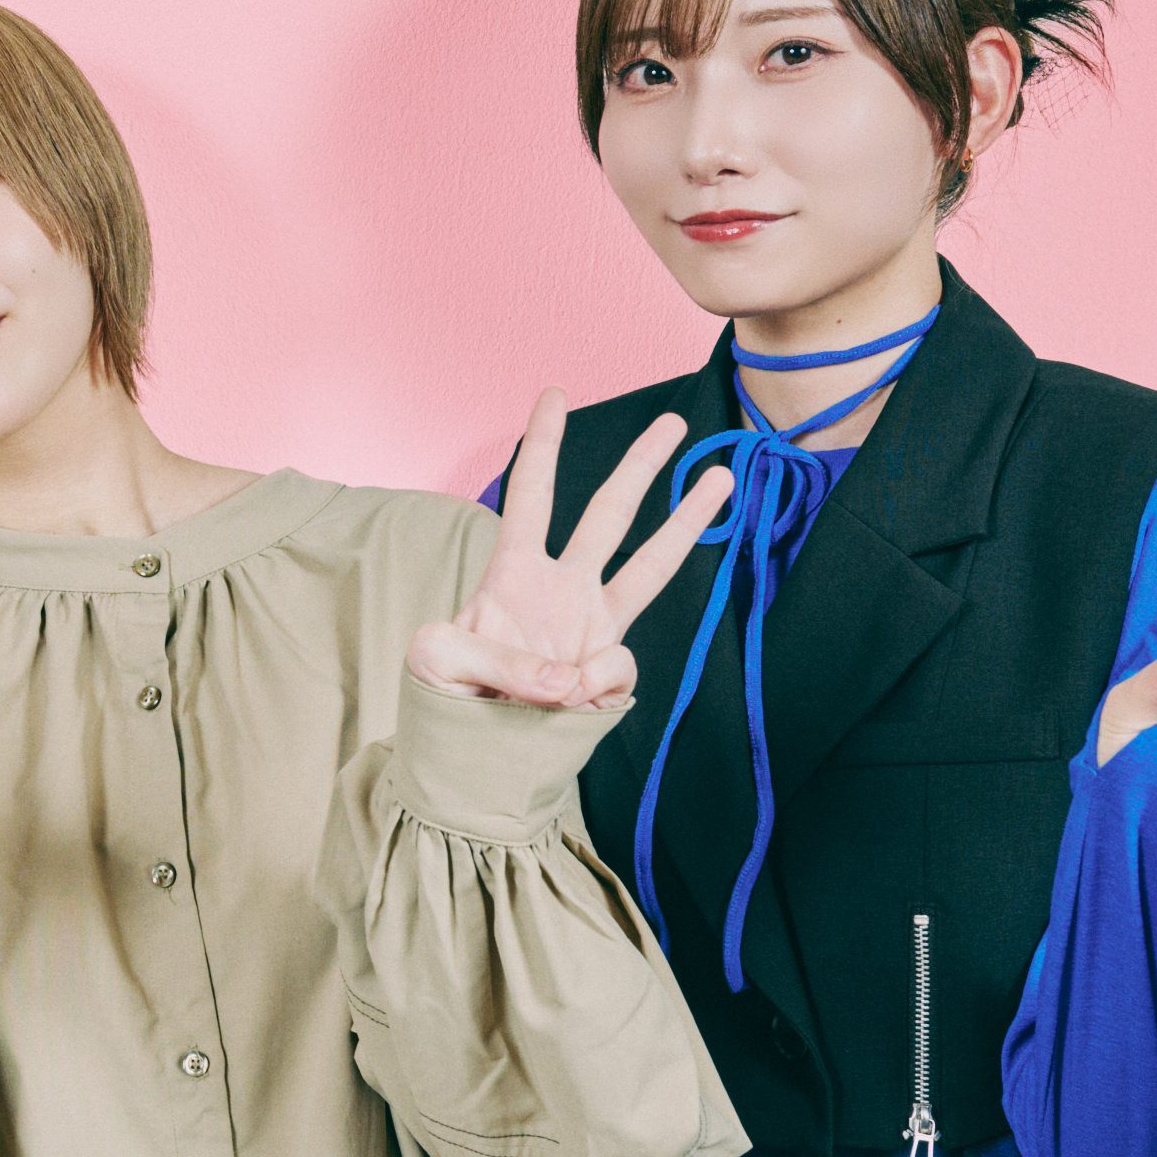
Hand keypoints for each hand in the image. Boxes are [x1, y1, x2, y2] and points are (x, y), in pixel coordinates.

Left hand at [415, 390, 731, 708]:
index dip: (541, 444)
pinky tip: (565, 703)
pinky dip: (594, 684)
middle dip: (640, 466)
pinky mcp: (608, 677)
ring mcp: (591, 629)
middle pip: (608, 513)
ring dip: (686, 522)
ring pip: (650, 566)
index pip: (531, 494)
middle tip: (674, 422)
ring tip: (720, 479)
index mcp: (513, 571)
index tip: (555, 395)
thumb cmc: (446, 701)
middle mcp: (561, 589)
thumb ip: (495, 659)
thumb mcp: (436, 664)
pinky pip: (618, 668)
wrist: (475, 761)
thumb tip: (571, 675)